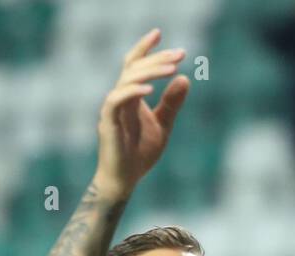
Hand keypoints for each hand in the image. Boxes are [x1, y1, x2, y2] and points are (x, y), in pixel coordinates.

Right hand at [95, 29, 188, 199]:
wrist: (125, 180)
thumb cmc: (140, 154)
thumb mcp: (164, 125)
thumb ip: (172, 103)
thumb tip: (185, 78)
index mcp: (131, 96)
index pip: (136, 64)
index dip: (147, 49)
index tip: (164, 36)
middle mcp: (119, 97)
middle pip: (134, 68)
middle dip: (157, 58)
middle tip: (180, 54)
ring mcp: (112, 108)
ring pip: (126, 80)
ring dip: (149, 72)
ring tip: (171, 68)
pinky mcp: (108, 122)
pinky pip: (116, 100)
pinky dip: (132, 92)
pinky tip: (150, 89)